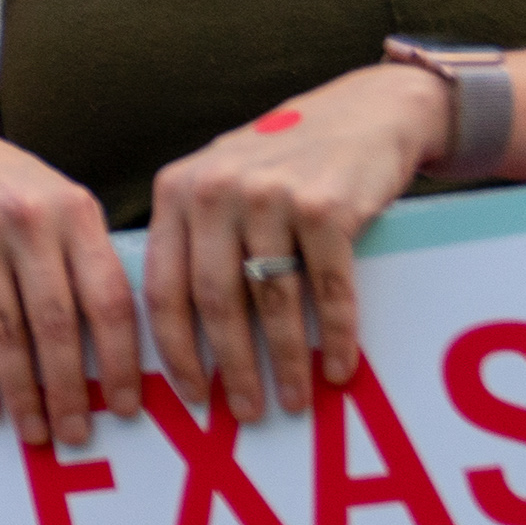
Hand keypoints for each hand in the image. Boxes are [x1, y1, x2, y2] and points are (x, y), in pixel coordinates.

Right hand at [0, 115, 143, 449]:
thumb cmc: (13, 189)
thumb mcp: (62, 203)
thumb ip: (93, 258)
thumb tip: (131, 342)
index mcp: (75, 212)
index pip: (107, 298)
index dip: (119, 359)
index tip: (125, 406)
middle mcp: (28, 221)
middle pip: (54, 324)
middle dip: (66, 389)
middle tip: (75, 435)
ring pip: (5, 332)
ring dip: (21, 391)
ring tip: (34, 431)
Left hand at [142, 65, 437, 424]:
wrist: (366, 111)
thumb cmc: (282, 163)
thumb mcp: (218, 184)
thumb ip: (190, 239)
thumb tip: (165, 336)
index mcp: (176, 192)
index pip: (160, 287)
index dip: (172, 350)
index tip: (188, 396)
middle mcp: (216, 190)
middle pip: (213, 303)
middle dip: (229, 368)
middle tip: (242, 413)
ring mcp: (272, 196)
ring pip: (270, 302)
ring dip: (283, 362)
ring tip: (292, 401)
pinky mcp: (327, 206)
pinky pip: (328, 290)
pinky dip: (334, 337)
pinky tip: (337, 369)